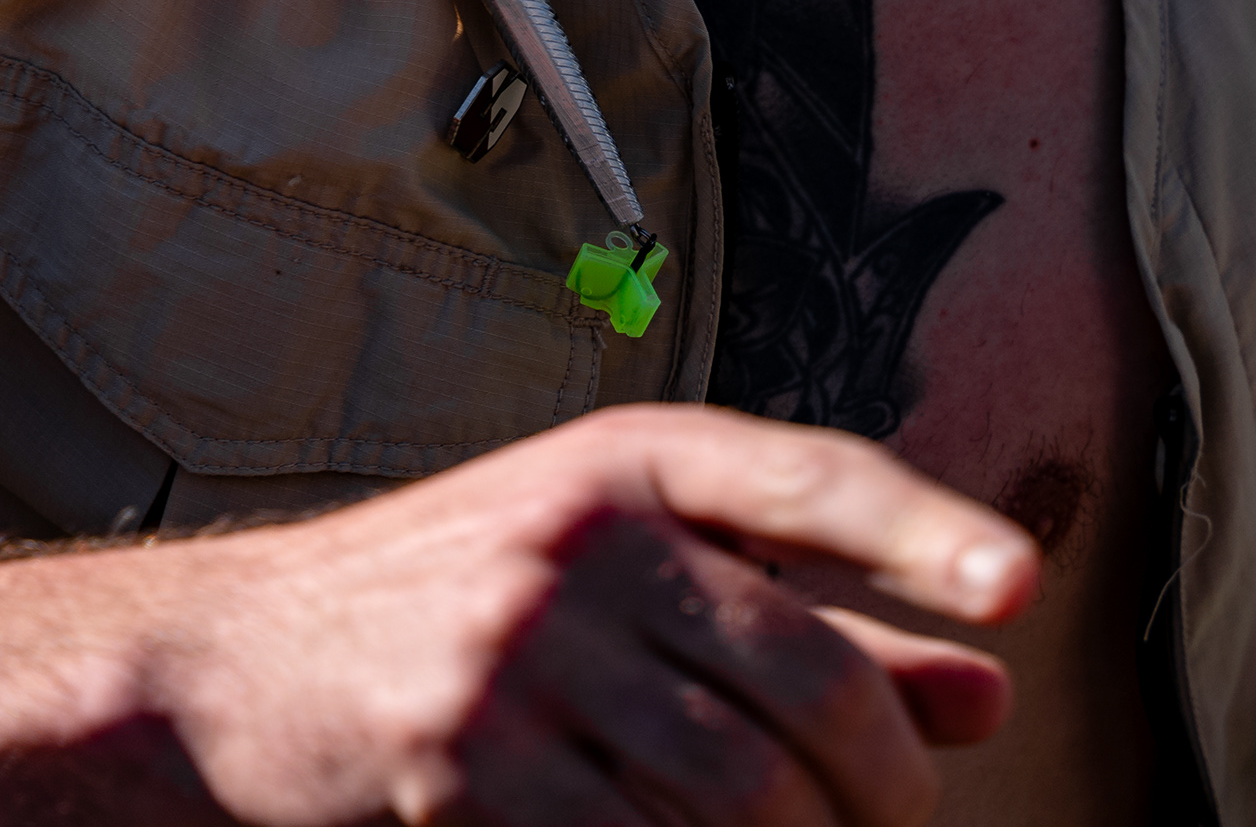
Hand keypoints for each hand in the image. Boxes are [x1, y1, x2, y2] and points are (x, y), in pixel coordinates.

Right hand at [161, 404, 1033, 825]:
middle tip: (896, 814)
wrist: (235, 663)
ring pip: (741, 793)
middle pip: (806, 679)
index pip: (812, 477)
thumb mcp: (625, 571)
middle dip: (885, 775)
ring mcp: (517, 656)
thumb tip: (989, 689)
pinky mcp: (466, 771)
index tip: (1020, 587)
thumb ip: (812, 615)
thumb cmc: (454, 606)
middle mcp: (578, 541)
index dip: (927, 532)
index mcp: (625, 463)